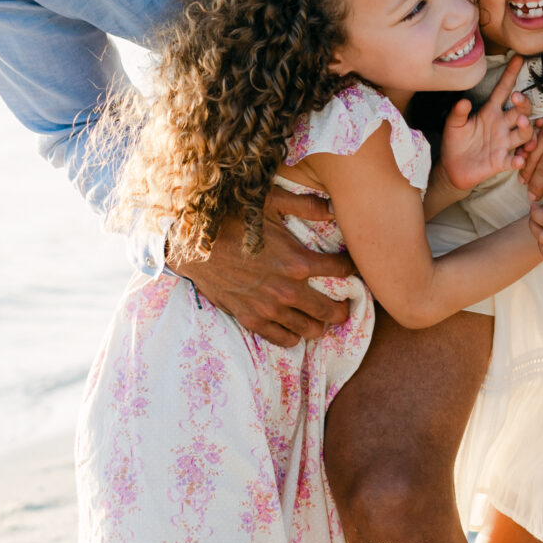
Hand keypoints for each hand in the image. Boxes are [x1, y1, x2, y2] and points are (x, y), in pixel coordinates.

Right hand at [173, 196, 354, 345]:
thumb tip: (333, 208)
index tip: (350, 268)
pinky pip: (283, 339)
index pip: (341, 271)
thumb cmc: (231, 219)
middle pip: (332, 310)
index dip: (351, 268)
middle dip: (343, 307)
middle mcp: (287, 290)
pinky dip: (294, 335)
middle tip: (344, 303)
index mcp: (297, 261)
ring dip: (320, 324)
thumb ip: (305, 205)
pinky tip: (296, 326)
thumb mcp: (269, 202)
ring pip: (311, 330)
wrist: (191, 245)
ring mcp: (269, 309)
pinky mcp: (251, 320)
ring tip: (321, 316)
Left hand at [441, 55, 533, 190]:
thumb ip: (457, 113)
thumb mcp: (452, 125)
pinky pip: (514, 160)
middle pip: (520, 110)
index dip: (510, 74)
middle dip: (523, 103)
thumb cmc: (454, 142)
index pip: (503, 90)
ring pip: (523, 133)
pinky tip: (518, 159)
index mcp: (490, 112)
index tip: (518, 58)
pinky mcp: (502, 161)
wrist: (452, 168)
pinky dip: (518, 160)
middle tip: (517, 98)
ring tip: (522, 122)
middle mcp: (501, 125)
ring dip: (526, 128)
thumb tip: (463, 101)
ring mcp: (504, 143)